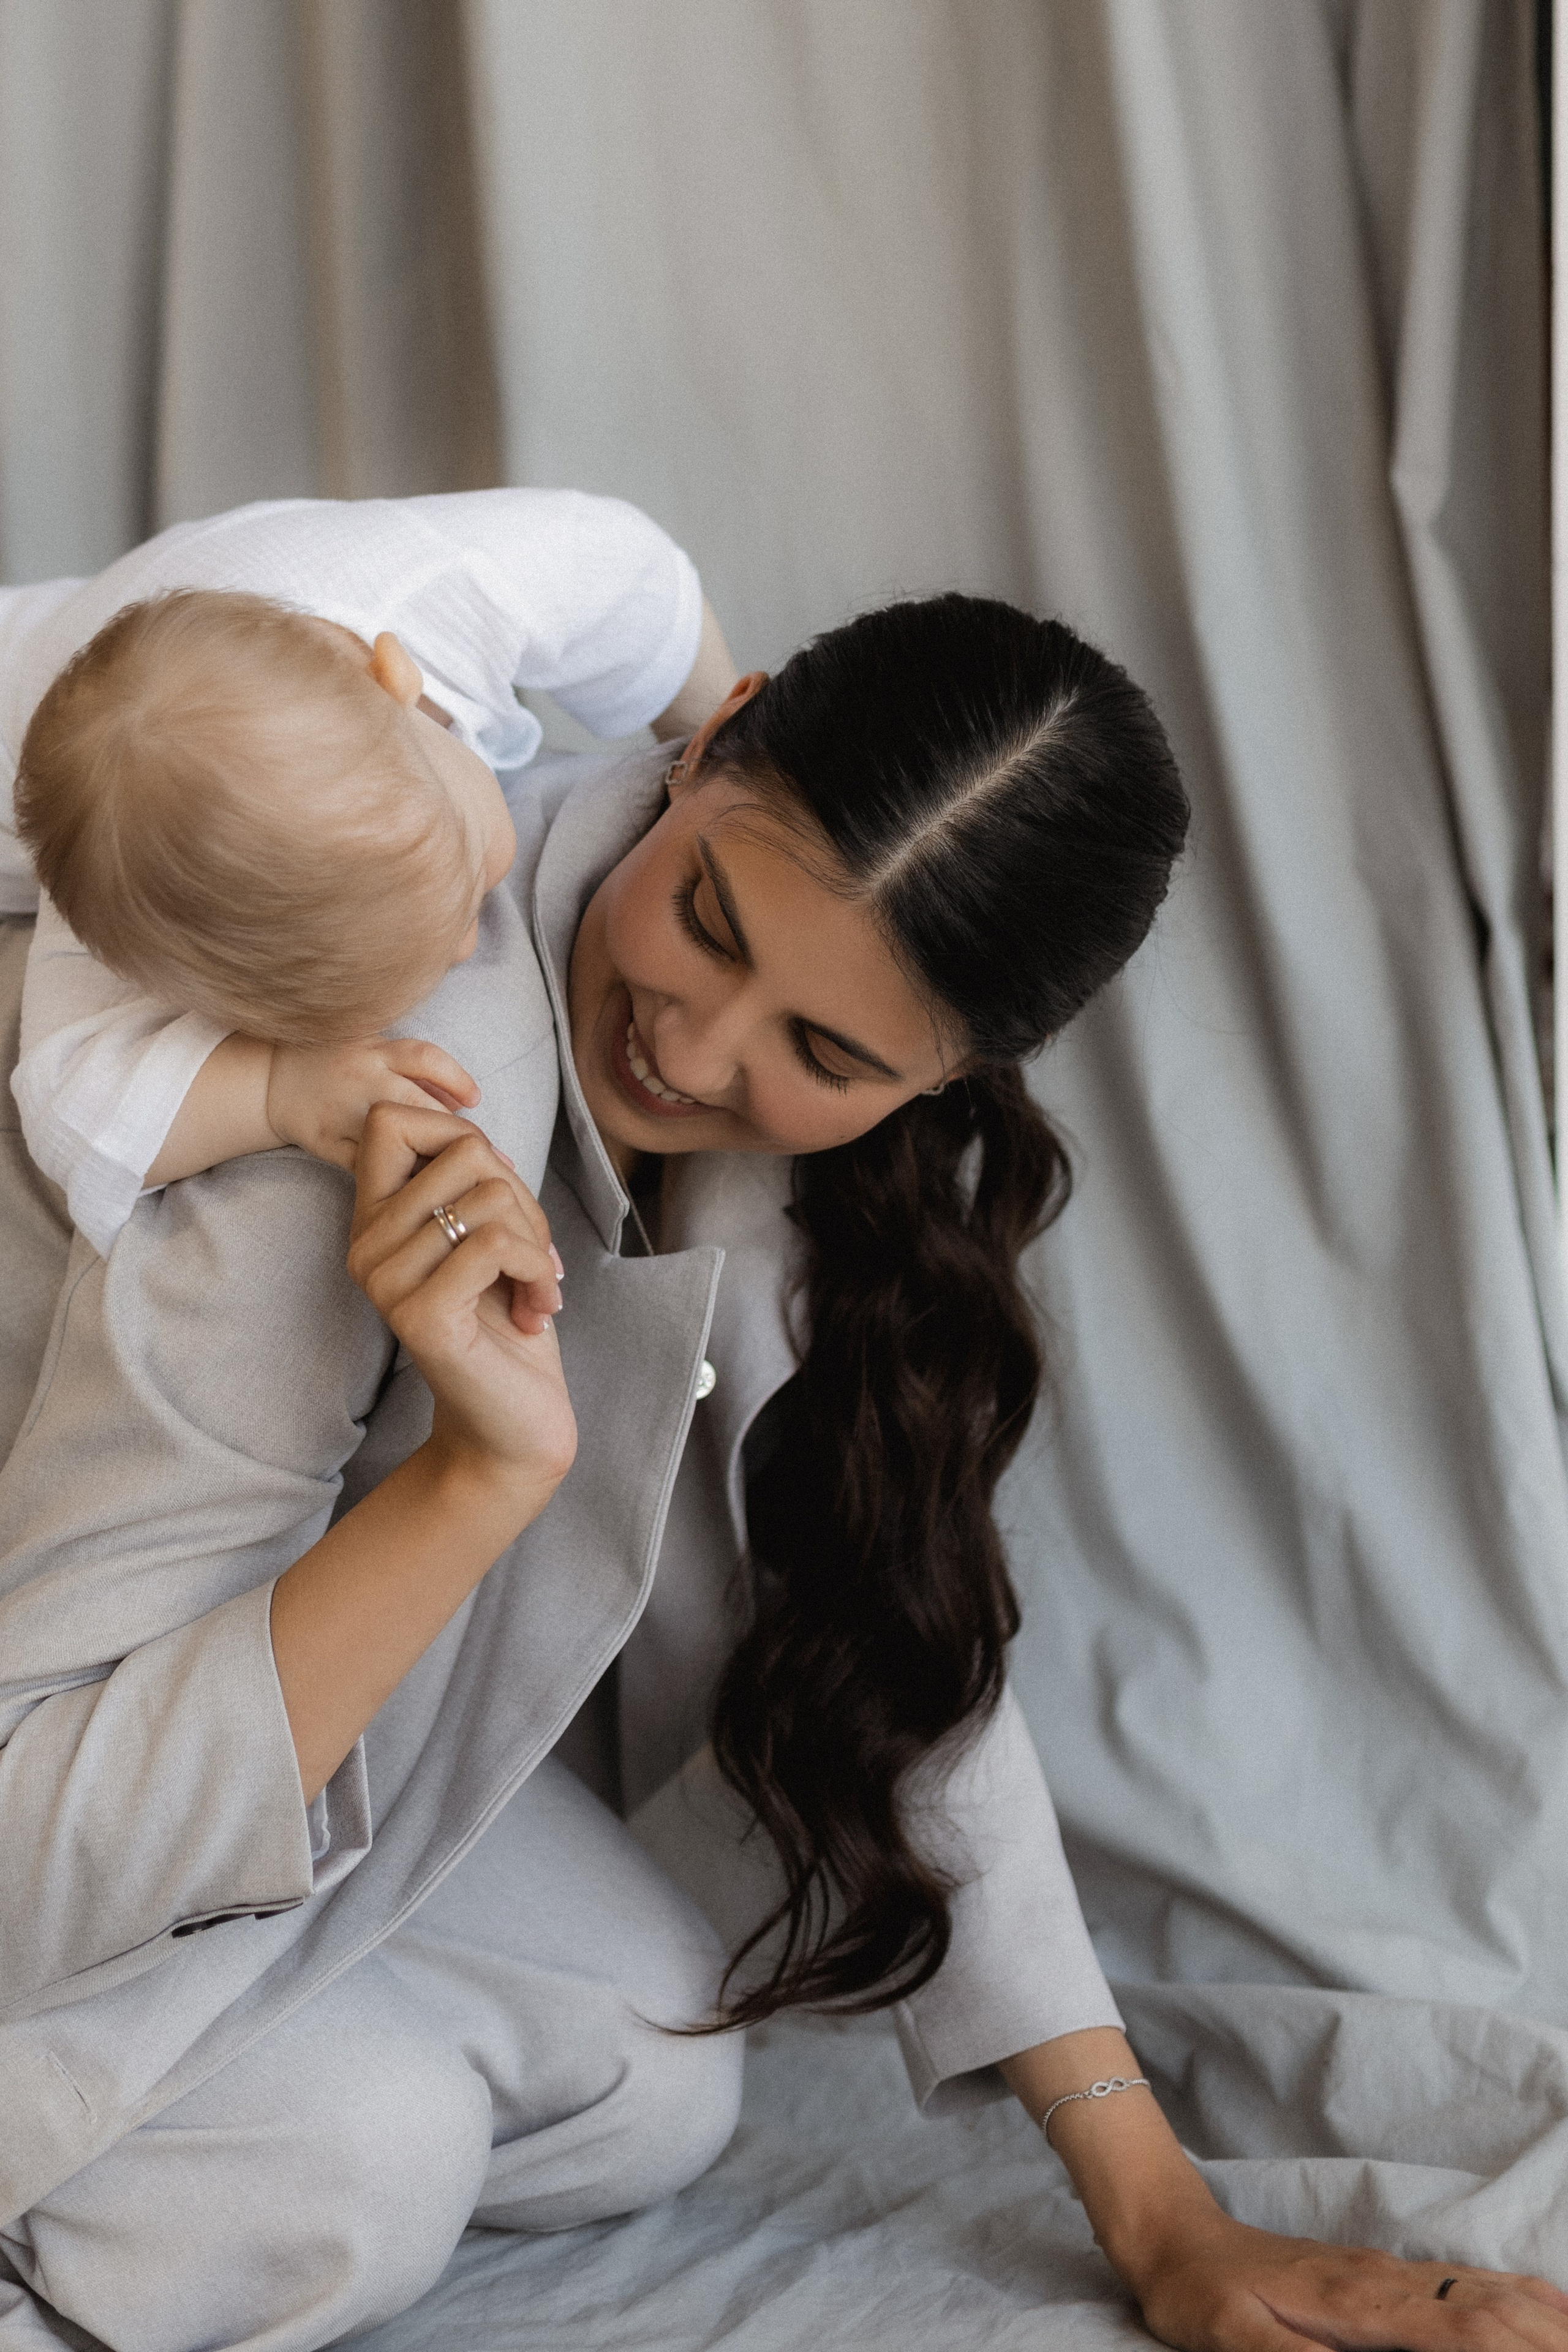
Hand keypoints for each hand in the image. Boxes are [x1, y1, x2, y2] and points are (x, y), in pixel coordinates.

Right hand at [266, 1036, 481, 1172]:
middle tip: (496, 1160)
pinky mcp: (325, 1141)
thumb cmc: (338, 1065)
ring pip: (390, 1141)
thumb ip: (418, 1074)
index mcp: (374, 1050)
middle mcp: (359, 1077)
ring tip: (467, 1186)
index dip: (456, 1078)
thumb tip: (466, 1101)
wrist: (271, 1080)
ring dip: (430, 1163)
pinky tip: (424, 1199)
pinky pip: (364, 1167)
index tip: (477, 1102)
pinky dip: (393, 1183)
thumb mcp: (375, 1052)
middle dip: (457, 1134)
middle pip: (414, 1104)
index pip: (424, 1058)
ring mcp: (340, 1111)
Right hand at [345, 1101, 574, 1498]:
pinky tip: (537, 1308)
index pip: (391, 1119)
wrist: (515, 1423)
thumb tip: (472, 1132)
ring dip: (538, 1240)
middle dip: (523, 1195)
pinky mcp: (420, 1315)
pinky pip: (499, 1243)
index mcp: (374, 1221)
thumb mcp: (487, 1236)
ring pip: (488, 1195)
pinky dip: (539, 1269)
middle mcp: (365, 1247)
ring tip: (536, 1286)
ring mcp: (386, 1282)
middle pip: (464, 1150)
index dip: (457, 1132)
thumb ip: (468, 1183)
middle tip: (535, 1254)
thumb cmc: (505, 1325)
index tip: (497, 1191)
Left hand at [1132, 2210, 1567, 2349]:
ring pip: (1483, 2289)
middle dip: (1543, 2337)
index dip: (1510, 2348)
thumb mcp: (1231, 2339)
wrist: (1174, 2237)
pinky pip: (1463, 2282)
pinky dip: (1515, 2296)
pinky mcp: (1380, 2275)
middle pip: (1486, 2306)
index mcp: (1355, 2303)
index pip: (1456, 2326)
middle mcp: (1383, 2281)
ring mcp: (1385, 2273)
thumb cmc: (1199, 2296)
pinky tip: (1544, 2308)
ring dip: (1540, 2318)